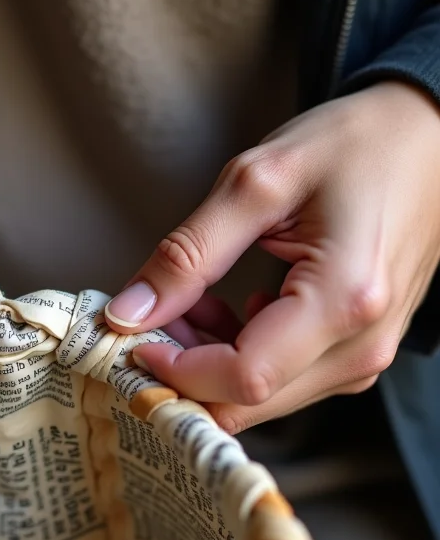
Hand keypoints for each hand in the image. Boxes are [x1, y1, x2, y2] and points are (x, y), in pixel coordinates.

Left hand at [105, 81, 439, 433]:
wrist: (427, 137)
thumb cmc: (354, 145)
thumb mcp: (256, 183)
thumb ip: (188, 253)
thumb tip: (129, 313)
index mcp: (342, 300)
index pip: (241, 378)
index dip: (175, 370)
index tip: (136, 338)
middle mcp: (360, 346)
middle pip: (247, 403)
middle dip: (184, 371)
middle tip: (154, 317)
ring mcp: (363, 355)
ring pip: (259, 399)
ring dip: (207, 363)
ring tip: (191, 302)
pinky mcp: (355, 352)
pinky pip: (281, 381)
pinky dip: (236, 356)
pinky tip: (225, 310)